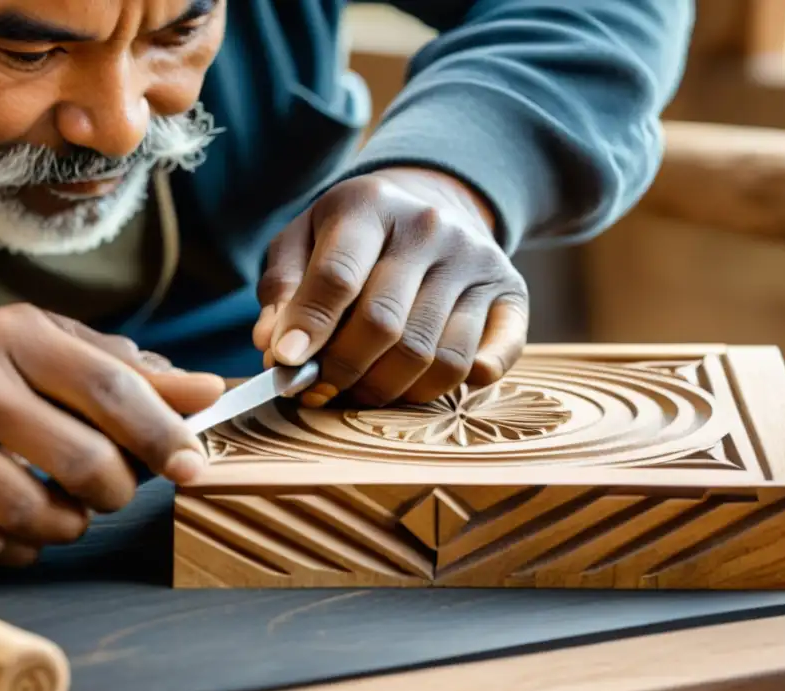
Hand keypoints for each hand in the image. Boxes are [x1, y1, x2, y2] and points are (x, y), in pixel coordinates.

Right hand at [0, 304, 224, 569]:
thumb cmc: (1, 369)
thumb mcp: (64, 351)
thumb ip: (135, 376)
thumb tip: (208, 393)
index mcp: (14, 336)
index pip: (108, 390)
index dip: (162, 435)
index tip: (192, 466)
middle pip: (81, 463)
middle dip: (118, 489)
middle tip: (114, 486)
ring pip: (35, 518)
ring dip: (68, 524)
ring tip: (62, 502)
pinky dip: (18, 547)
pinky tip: (12, 518)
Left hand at [253, 167, 528, 407]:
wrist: (430, 205)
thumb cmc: (349, 238)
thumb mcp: (303, 241)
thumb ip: (281, 288)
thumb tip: (273, 344)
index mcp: (371, 206)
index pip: (338, 275)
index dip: (309, 327)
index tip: (286, 364)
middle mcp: (431, 228)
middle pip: (385, 324)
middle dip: (343, 370)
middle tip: (317, 390)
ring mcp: (476, 260)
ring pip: (431, 355)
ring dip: (386, 390)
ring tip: (358, 391)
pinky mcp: (510, 292)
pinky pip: (484, 360)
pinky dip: (450, 387)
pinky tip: (416, 385)